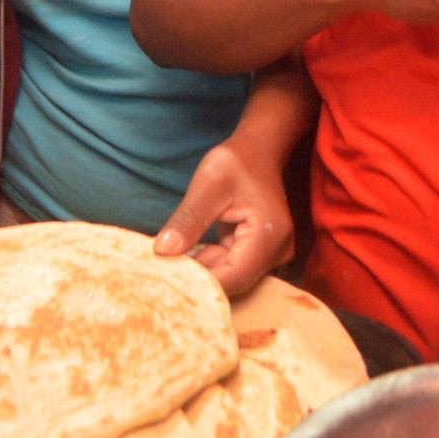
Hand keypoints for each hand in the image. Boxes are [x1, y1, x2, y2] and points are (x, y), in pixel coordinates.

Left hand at [154, 140, 294, 296]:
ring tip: (170, 264)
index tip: (166, 282)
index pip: (234, 277)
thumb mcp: (208, 185)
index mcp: (268, 236)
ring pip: (232, 278)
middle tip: (162, 275)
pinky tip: (187, 256)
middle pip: (234, 282)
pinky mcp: (260, 254)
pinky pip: (232, 269)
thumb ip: (188, 219)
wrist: (258, 153)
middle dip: (199, 281)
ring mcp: (271, 255)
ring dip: (202, 273)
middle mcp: (277, 252)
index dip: (200, 284)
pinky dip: (209, 264)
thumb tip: (162, 251)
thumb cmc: (236, 162)